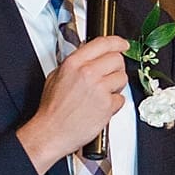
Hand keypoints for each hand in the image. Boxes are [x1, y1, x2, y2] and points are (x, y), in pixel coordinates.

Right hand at [17, 35, 129, 174]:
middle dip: (116, 67)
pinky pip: (121, 99)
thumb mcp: (56, 77)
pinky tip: (101, 107)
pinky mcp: (107, 105)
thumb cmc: (52, 109)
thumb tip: (89, 57)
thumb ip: (75, 64)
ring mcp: (99, 89)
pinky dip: (114, 104)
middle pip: (117, 59)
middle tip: (109, 75)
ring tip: (102, 94)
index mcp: (74, 63)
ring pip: (122, 78)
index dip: (117, 42)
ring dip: (116, 86)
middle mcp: (87, 73)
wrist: (52, 132)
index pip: (103, 43)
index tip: (123, 44)